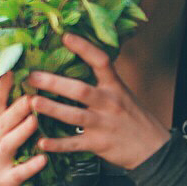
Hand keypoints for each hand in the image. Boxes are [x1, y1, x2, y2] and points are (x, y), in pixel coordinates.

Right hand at [0, 71, 47, 185]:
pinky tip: (43, 159)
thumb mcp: (20, 137)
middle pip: (2, 122)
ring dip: (21, 132)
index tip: (12, 68)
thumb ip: (26, 116)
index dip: (2, 86)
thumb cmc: (20, 161)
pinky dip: (30, 166)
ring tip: (35, 121)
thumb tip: (40, 86)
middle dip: (16, 108)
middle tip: (32, 96)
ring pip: (6, 145)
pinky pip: (18, 173)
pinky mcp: (7, 182)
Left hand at [27, 34, 170, 172]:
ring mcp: (104, 124)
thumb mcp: (124, 95)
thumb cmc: (135, 119)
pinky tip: (42, 141)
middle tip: (32, 76)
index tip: (65, 36)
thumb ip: (104, 83)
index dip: (84, 48)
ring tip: (32, 102)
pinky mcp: (99, 144)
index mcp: (116, 87)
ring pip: (74, 115)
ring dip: (52, 108)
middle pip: (80, 90)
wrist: (154, 149)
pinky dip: (58, 144)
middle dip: (54, 83)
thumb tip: (79, 64)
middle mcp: (109, 103)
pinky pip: (75, 143)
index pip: (101, 62)